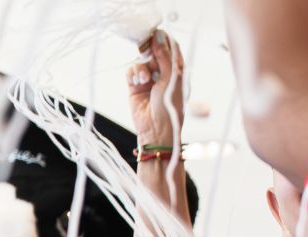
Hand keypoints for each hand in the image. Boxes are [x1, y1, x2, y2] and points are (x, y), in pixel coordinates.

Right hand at [128, 31, 184, 146]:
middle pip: (153, 51)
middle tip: (145, 51)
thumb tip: (159, 35)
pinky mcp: (135, 87)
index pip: (170, 47)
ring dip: (141, 67)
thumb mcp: (171, 78)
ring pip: (140, 61)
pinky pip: (131, 72)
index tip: (155, 34)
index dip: (163, 39)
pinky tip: (138, 83)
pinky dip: (133, 74)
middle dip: (149, 51)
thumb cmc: (169, 107)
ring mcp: (148, 80)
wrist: (156, 130)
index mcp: (177, 69)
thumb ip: (165, 56)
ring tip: (144, 79)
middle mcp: (162, 73)